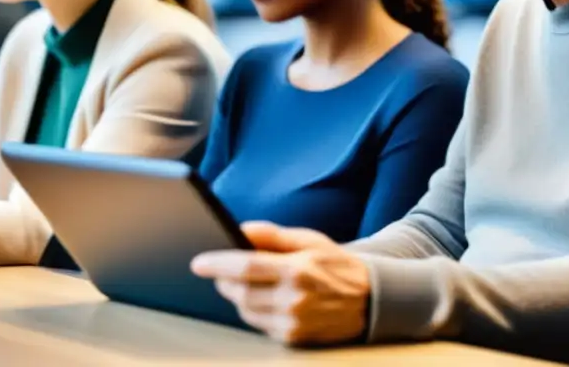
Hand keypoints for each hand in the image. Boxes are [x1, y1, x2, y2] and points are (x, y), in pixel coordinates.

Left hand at [190, 221, 370, 344]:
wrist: (370, 300)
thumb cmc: (337, 265)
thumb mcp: (310, 240)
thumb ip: (273, 235)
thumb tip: (240, 229)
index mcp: (298, 269)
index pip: (245, 266)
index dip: (217, 264)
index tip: (198, 262)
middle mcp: (294, 299)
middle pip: (240, 292)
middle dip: (224, 281)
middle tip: (220, 272)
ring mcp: (294, 323)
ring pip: (246, 311)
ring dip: (237, 296)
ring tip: (241, 283)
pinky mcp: (293, 339)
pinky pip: (259, 325)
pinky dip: (253, 311)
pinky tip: (261, 299)